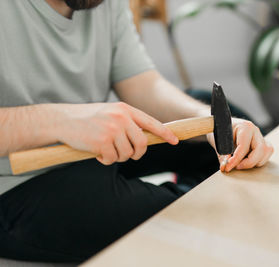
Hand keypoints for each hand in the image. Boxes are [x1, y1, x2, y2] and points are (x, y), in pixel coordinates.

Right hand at [56, 102, 178, 164]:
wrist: (62, 120)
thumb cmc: (88, 118)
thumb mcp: (111, 113)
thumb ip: (128, 122)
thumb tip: (146, 138)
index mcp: (126, 109)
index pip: (151, 122)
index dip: (165, 133)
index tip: (175, 140)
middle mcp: (121, 118)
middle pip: (142, 143)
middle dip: (137, 153)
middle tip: (129, 155)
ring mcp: (111, 129)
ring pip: (127, 154)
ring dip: (118, 157)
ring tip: (106, 150)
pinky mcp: (101, 142)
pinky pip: (112, 159)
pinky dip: (106, 160)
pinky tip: (96, 153)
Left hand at [207, 118, 272, 171]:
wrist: (221, 126)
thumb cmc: (220, 132)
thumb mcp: (218, 143)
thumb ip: (222, 156)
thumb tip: (225, 166)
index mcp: (244, 127)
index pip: (244, 147)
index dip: (236, 160)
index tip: (228, 167)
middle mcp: (255, 131)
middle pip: (261, 149)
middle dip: (249, 162)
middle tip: (237, 167)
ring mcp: (260, 136)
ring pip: (266, 152)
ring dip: (255, 161)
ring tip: (241, 163)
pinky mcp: (262, 142)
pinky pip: (266, 153)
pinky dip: (258, 160)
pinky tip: (247, 160)